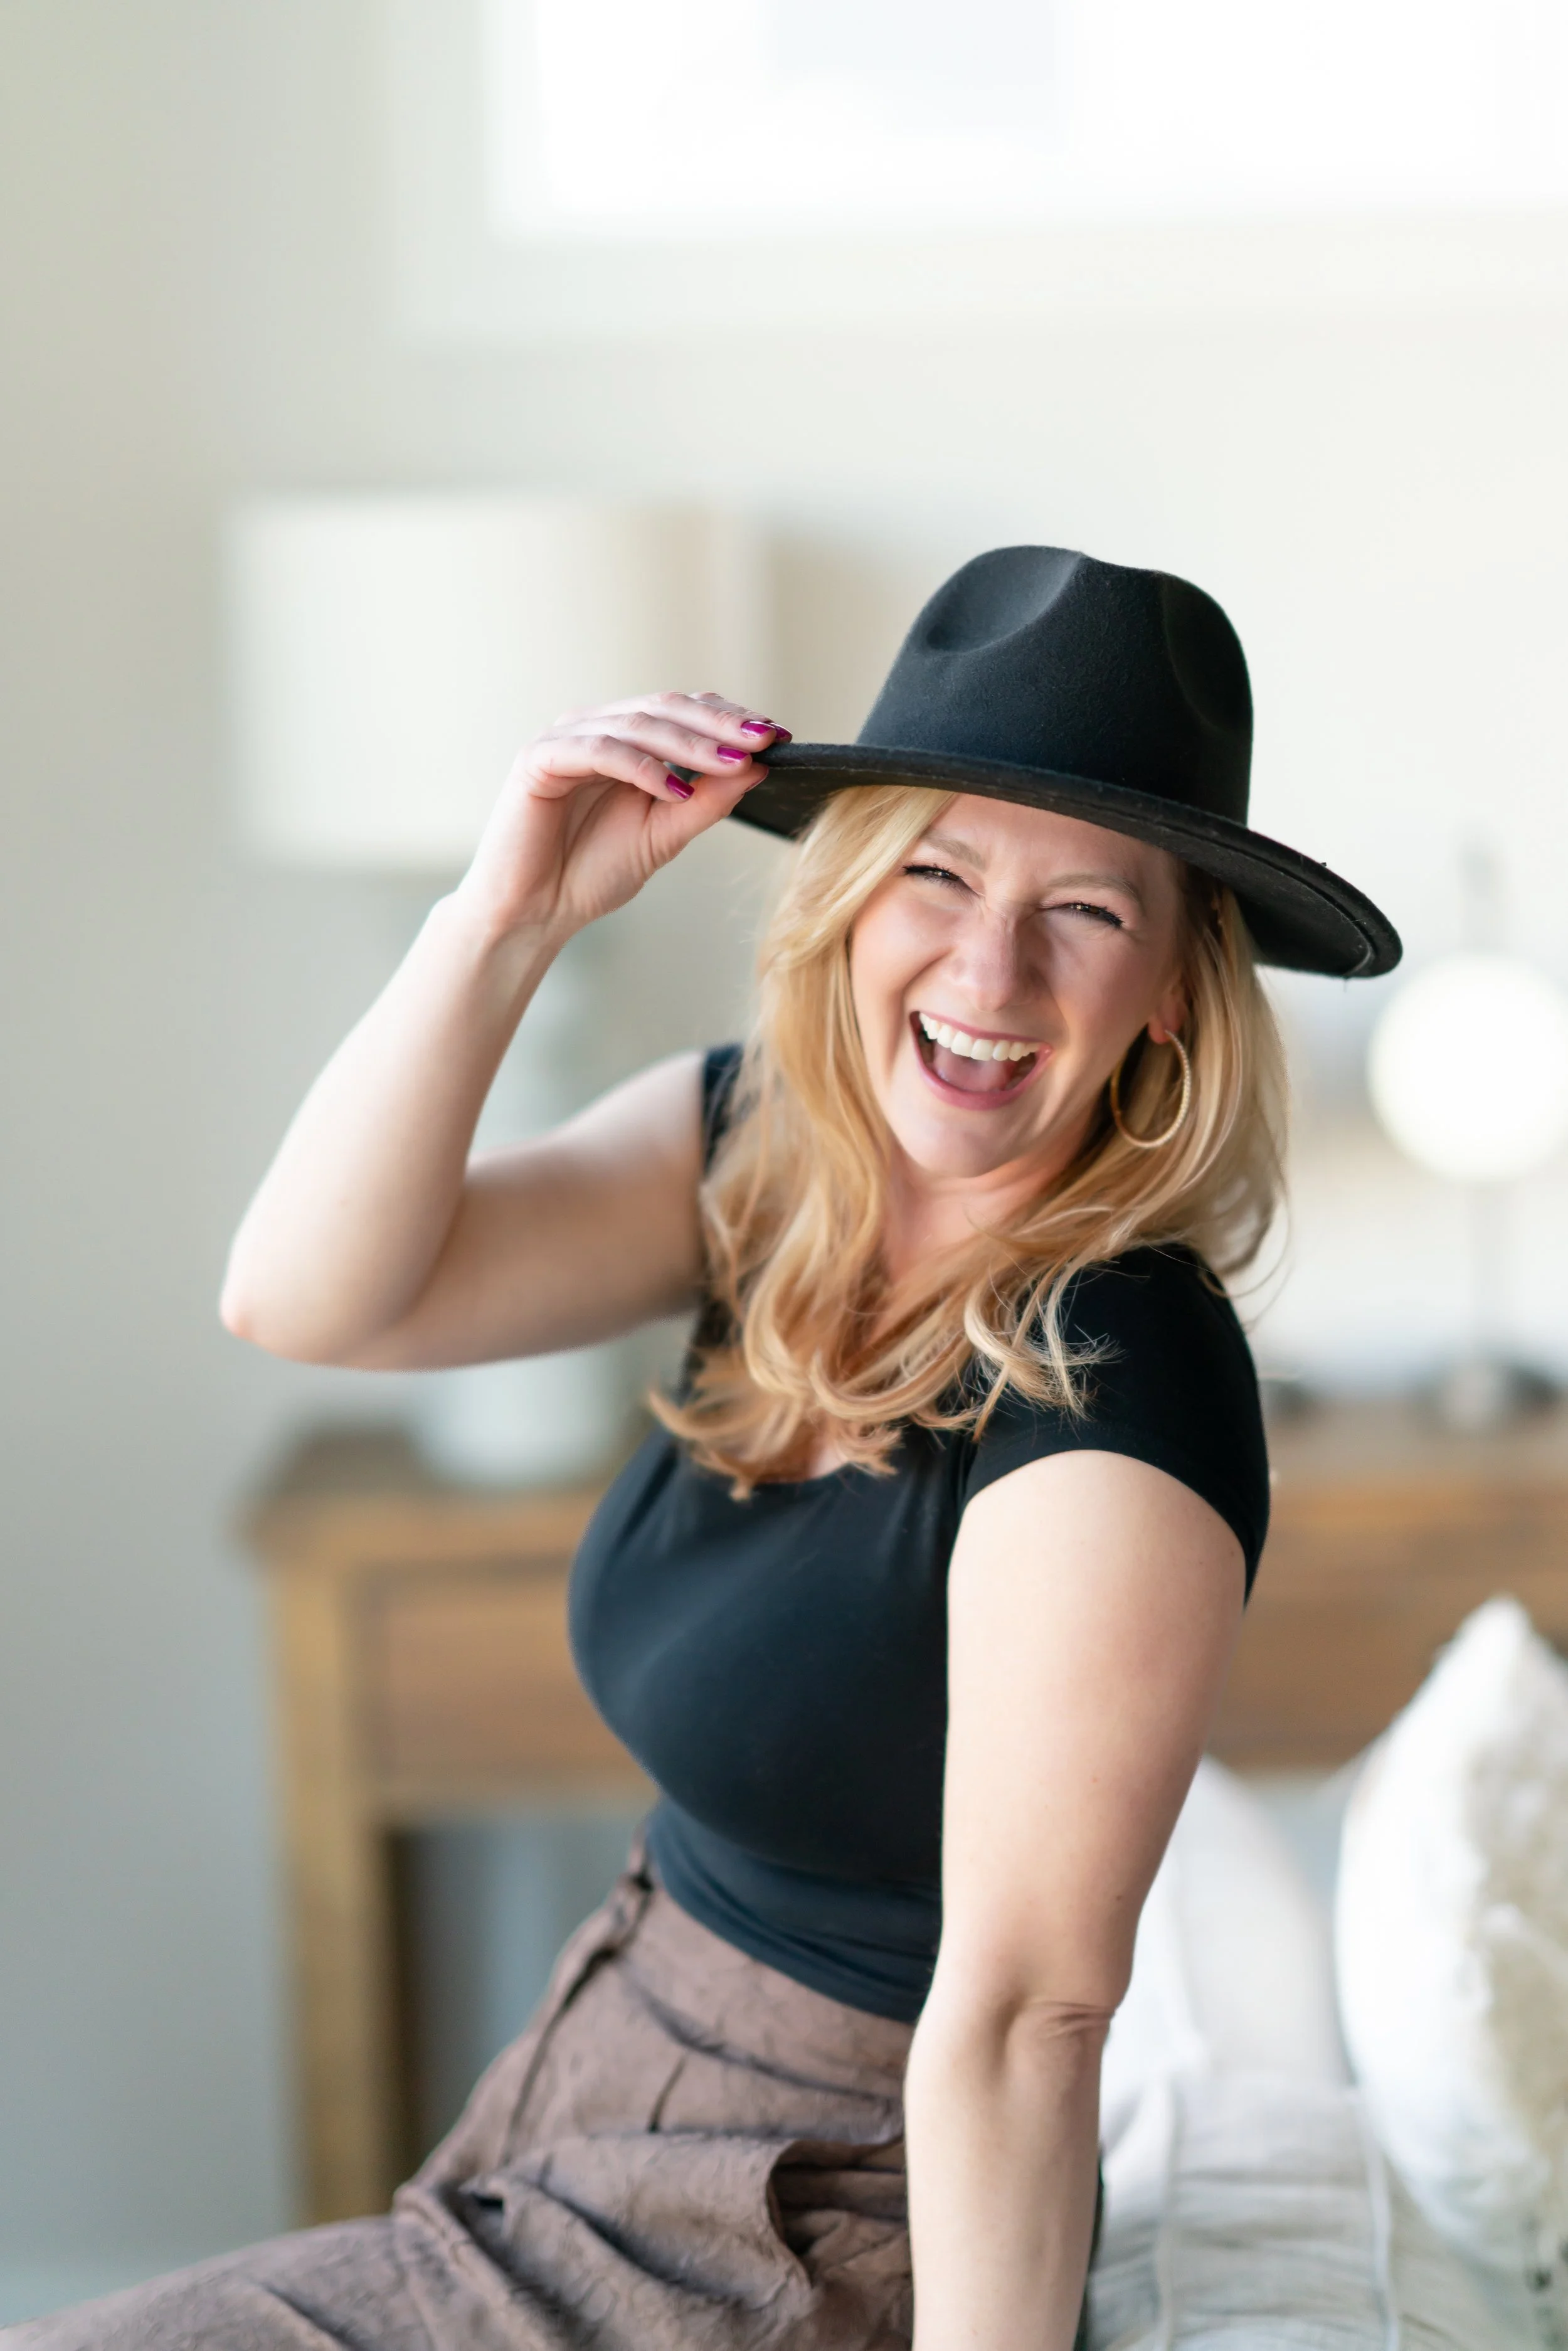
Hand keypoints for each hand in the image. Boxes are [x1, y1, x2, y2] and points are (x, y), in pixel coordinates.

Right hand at [455, 691, 787, 942]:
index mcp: (626, 740)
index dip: (730, 720)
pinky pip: (599, 750)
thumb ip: (706, 802)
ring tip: (734, 763)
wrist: (534, 913)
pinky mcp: (539, 759)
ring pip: (637, 723)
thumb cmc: (591, 873)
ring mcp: (565, 738)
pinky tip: (675, 787)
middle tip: (765, 739)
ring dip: (690, 743)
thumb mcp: (665, 835)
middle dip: (720, 725)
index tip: (778, 736)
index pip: (684, 713)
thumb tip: (757, 768)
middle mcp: (595, 728)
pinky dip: (641, 767)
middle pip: (666, 708)